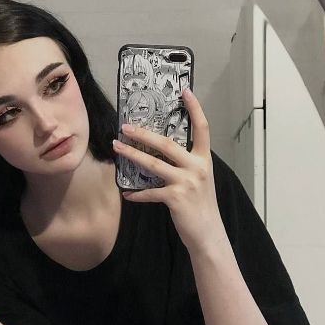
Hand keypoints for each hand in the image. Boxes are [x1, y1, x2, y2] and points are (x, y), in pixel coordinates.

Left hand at [113, 88, 227, 256]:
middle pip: (167, 143)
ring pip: (153, 163)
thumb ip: (186, 166)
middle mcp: (196, 167)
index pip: (202, 128)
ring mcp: (186, 182)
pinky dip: (137, 194)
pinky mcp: (175, 197)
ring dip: (132, 155)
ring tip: (117, 147)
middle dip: (144, 133)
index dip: (195, 108)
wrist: (208, 233)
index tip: (185, 90)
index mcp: (204, 160)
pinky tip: (127, 194)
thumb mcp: (199, 180)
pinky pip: (150, 192)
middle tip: (126, 126)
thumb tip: (162, 155)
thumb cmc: (201, 206)